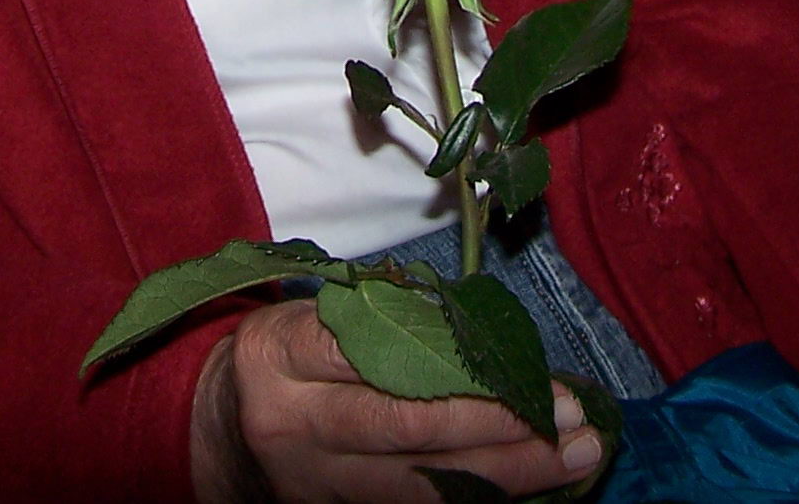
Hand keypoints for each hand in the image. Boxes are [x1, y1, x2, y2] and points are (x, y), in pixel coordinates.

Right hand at [192, 300, 607, 503]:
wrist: (223, 430)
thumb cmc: (288, 356)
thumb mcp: (314, 314)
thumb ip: (384, 316)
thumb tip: (487, 332)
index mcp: (281, 355)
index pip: (373, 354)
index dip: (457, 364)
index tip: (524, 364)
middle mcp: (293, 425)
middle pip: (407, 427)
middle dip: (499, 424)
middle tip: (571, 415)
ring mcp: (314, 484)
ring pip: (422, 485)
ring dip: (509, 474)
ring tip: (576, 457)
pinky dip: (477, 499)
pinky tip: (531, 485)